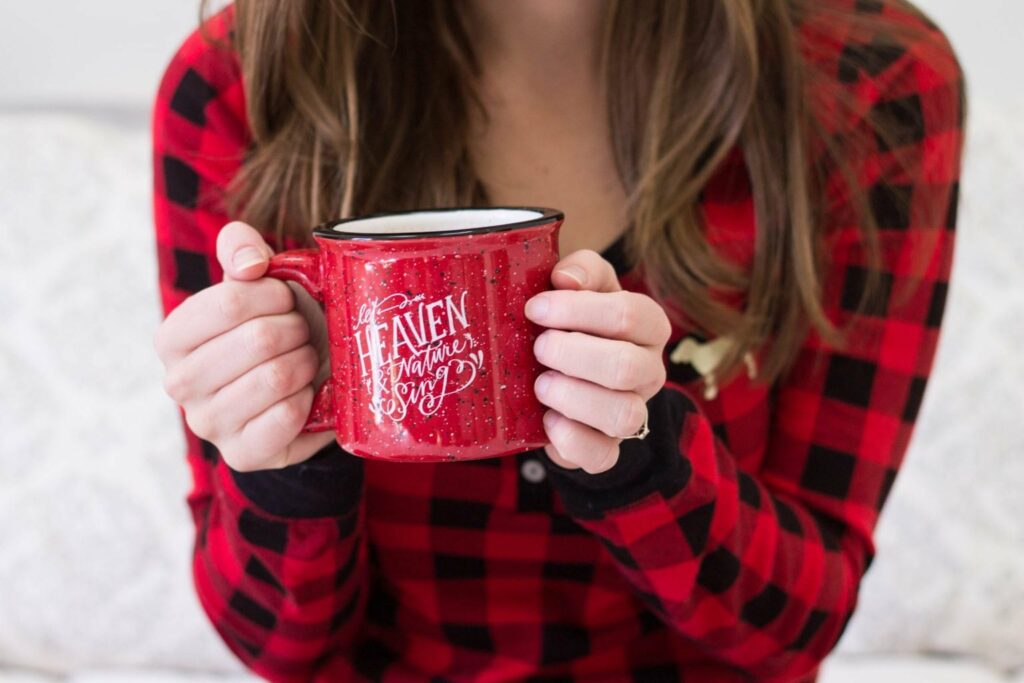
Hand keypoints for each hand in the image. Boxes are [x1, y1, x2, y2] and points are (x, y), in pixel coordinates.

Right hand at [154, 222, 335, 470]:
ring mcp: (208, 423)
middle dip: (297, 329)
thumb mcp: (256, 282)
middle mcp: (179, 383)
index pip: (231, 302)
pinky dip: (309, 399)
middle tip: (301, 333)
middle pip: (259, 339)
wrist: (301, 385)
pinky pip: (287, 417)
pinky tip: (305, 394)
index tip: (288, 298)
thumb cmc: (275, 326)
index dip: (275, 295)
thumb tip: (250, 263)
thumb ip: (241, 250)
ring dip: (306, 362)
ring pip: (276, 378)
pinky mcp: (243, 454)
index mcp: (172, 337)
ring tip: (305, 360)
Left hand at [524, 249, 671, 473]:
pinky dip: (569, 439)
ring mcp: (632, 413)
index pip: (630, 314)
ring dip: (572, 396)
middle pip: (626, 366)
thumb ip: (580, 270)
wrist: (562, 373)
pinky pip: (600, 456)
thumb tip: (565, 278)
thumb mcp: (579, 287)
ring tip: (540, 384)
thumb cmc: (572, 322)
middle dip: (572, 354)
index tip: (535, 308)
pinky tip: (546, 418)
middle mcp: (649, 371)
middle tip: (537, 347)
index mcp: (647, 326)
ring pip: (623, 415)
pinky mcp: (607, 449)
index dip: (577, 310)